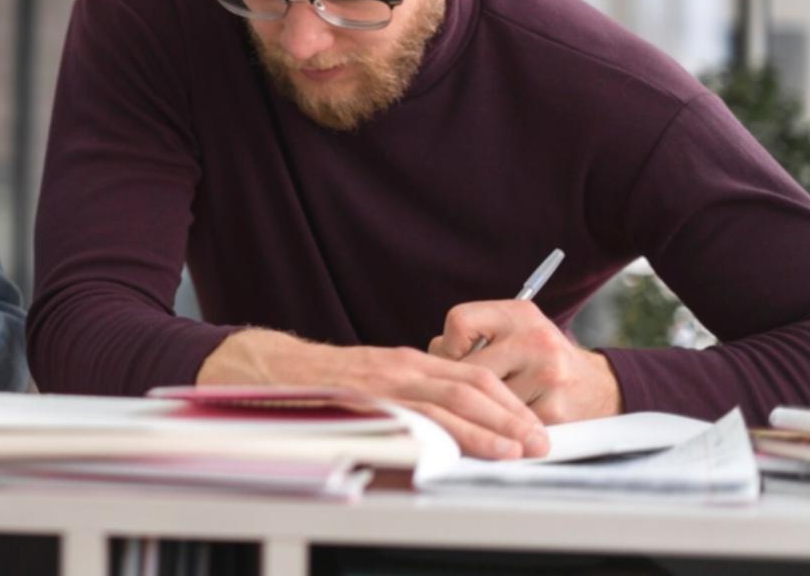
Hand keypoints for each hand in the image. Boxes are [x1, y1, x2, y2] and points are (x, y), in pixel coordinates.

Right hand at [199, 329, 547, 459]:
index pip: (469, 376)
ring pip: (454, 399)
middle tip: (543, 441)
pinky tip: (478, 446)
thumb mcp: (367, 384)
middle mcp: (403, 366)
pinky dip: (456, 431)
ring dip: (495, 425)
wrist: (266, 369)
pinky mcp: (371, 399)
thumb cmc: (315, 384)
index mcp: (406, 362)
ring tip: (524, 448)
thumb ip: (401, 399)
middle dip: (512, 414)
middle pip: (473, 385)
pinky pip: (422, 415)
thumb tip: (434, 428)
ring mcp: (387, 381)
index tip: (531, 423)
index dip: (505, 400)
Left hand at [429, 300, 623, 423]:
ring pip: (483, 401)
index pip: (459, 321)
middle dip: (459, 385)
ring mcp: (546, 375)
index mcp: (519, 314)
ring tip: (492, 406)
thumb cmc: (540, 361)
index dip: (449, 345)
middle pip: (467, 368)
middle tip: (464, 393)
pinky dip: (498, 428)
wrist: (600, 389)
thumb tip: (428, 361)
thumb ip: (474, 338)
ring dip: (478, 410)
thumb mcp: (513, 332)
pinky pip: (503, 425)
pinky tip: (509, 423)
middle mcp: (535, 339)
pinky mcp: (553, 411)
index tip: (457, 359)